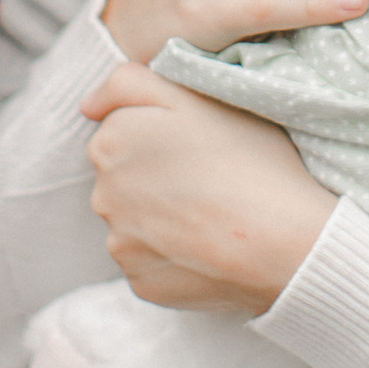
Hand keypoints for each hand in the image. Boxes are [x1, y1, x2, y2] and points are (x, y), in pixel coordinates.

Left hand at [80, 59, 337, 313]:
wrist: (281, 241)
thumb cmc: (246, 159)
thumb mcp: (192, 95)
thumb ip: (128, 84)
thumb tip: (87, 106)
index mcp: (111, 142)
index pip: (124, 132)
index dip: (162, 137)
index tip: (197, 147)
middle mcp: (103, 195)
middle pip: (126, 179)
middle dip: (157, 177)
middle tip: (209, 179)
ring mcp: (120, 245)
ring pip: (137, 223)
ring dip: (163, 219)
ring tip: (213, 215)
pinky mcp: (140, 283)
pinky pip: (151, 263)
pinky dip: (173, 256)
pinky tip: (207, 247)